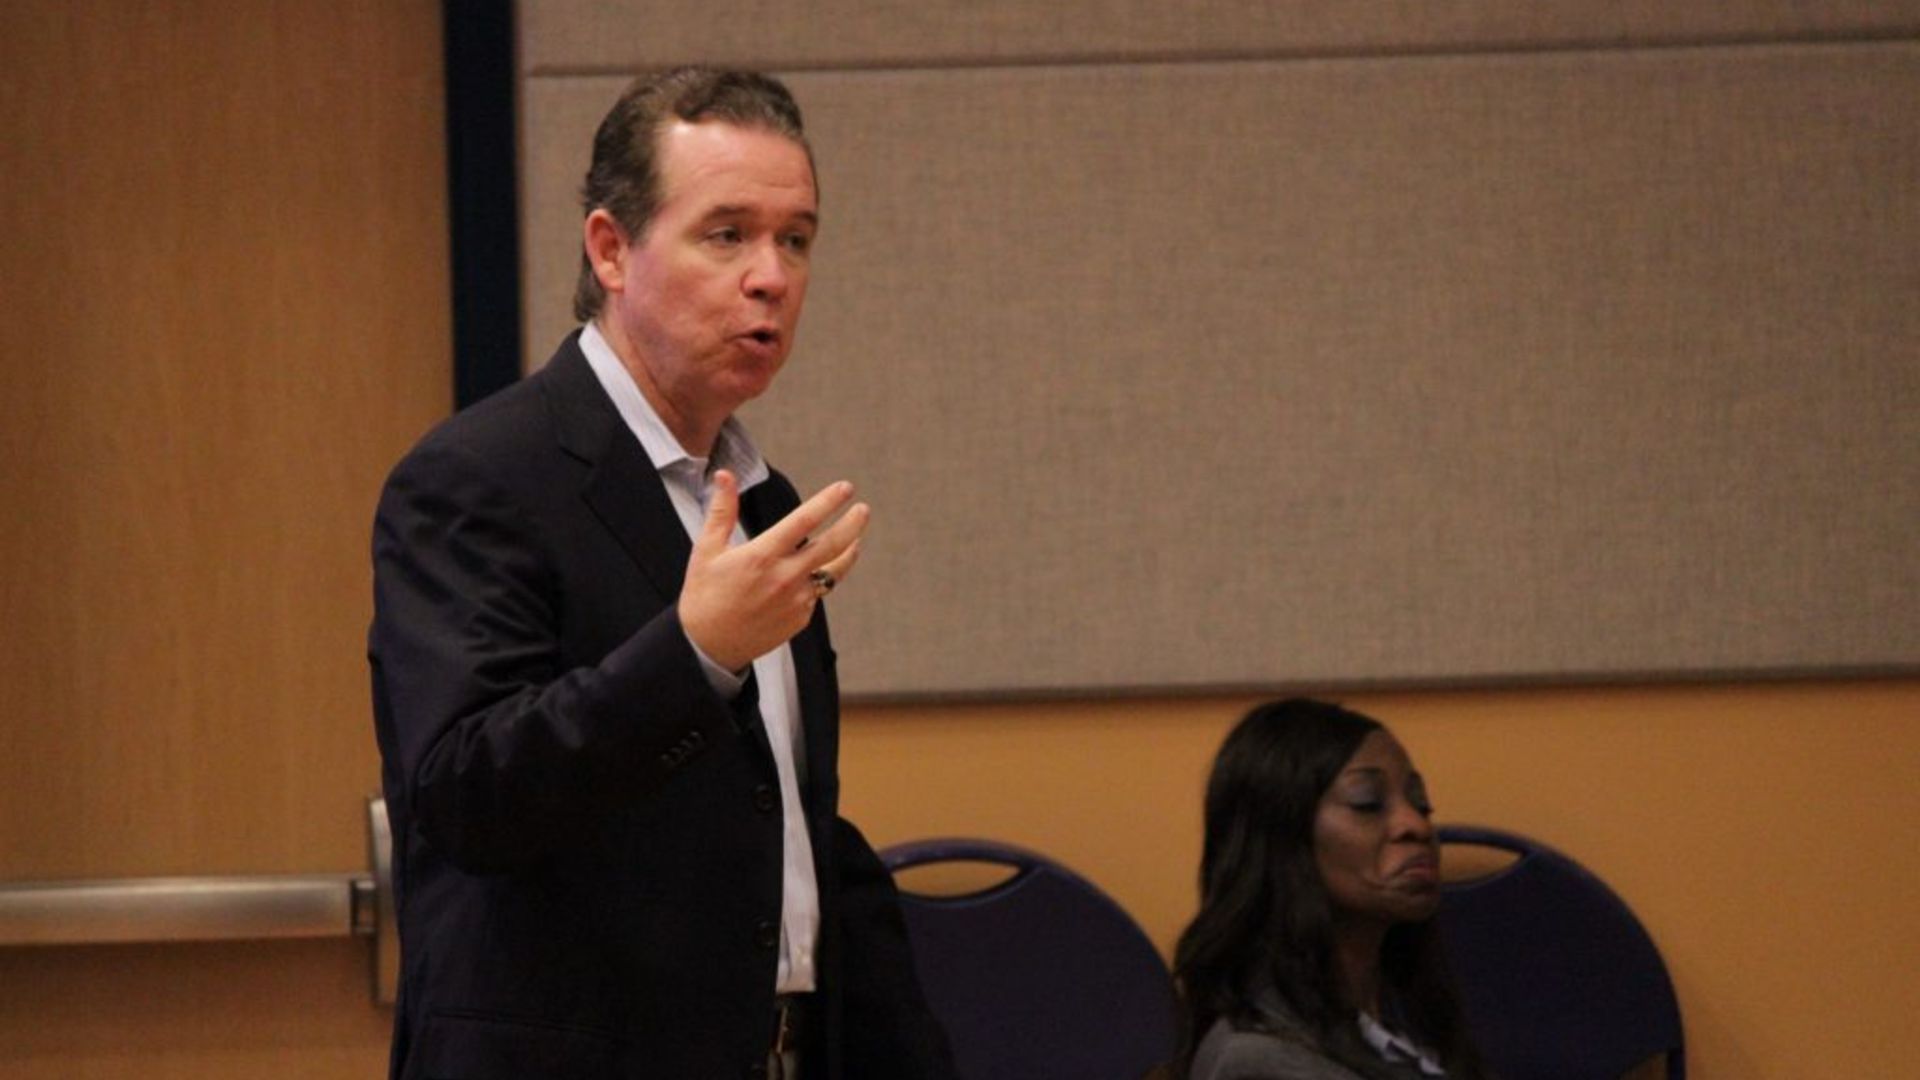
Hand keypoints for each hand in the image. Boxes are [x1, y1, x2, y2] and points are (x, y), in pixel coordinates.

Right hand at [679, 470, 868, 672]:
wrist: (707, 647)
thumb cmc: (704, 595)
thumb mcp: (707, 550)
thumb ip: (722, 510)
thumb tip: (726, 475)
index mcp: (762, 556)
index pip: (804, 521)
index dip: (828, 501)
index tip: (845, 488)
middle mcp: (784, 577)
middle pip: (832, 545)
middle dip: (852, 524)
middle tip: (863, 509)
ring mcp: (796, 600)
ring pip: (832, 572)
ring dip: (848, 553)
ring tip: (857, 540)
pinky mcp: (800, 618)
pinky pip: (817, 593)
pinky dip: (819, 579)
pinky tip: (815, 572)